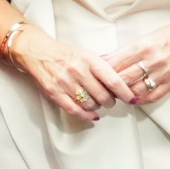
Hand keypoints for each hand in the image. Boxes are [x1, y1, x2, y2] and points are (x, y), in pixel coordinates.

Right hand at [8, 25, 137, 123]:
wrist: (37, 52)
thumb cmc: (64, 54)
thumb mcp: (86, 54)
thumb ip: (102, 67)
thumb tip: (121, 82)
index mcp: (89, 60)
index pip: (112, 80)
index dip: (125, 92)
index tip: (131, 99)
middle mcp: (78, 71)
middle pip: (103, 96)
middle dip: (110, 102)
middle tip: (110, 101)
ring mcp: (65, 82)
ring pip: (90, 105)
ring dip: (97, 108)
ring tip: (96, 103)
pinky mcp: (55, 93)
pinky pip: (75, 110)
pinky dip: (86, 116)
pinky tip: (92, 115)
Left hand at [102, 11, 169, 105]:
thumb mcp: (146, 37)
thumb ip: (126, 50)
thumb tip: (106, 58)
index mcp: (144, 46)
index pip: (117, 62)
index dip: (104, 71)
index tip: (96, 74)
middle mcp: (153, 60)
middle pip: (125, 78)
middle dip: (111, 84)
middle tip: (102, 87)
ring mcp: (163, 73)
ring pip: (137, 90)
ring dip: (124, 94)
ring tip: (116, 94)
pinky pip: (153, 96)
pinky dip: (140, 100)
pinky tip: (133, 99)